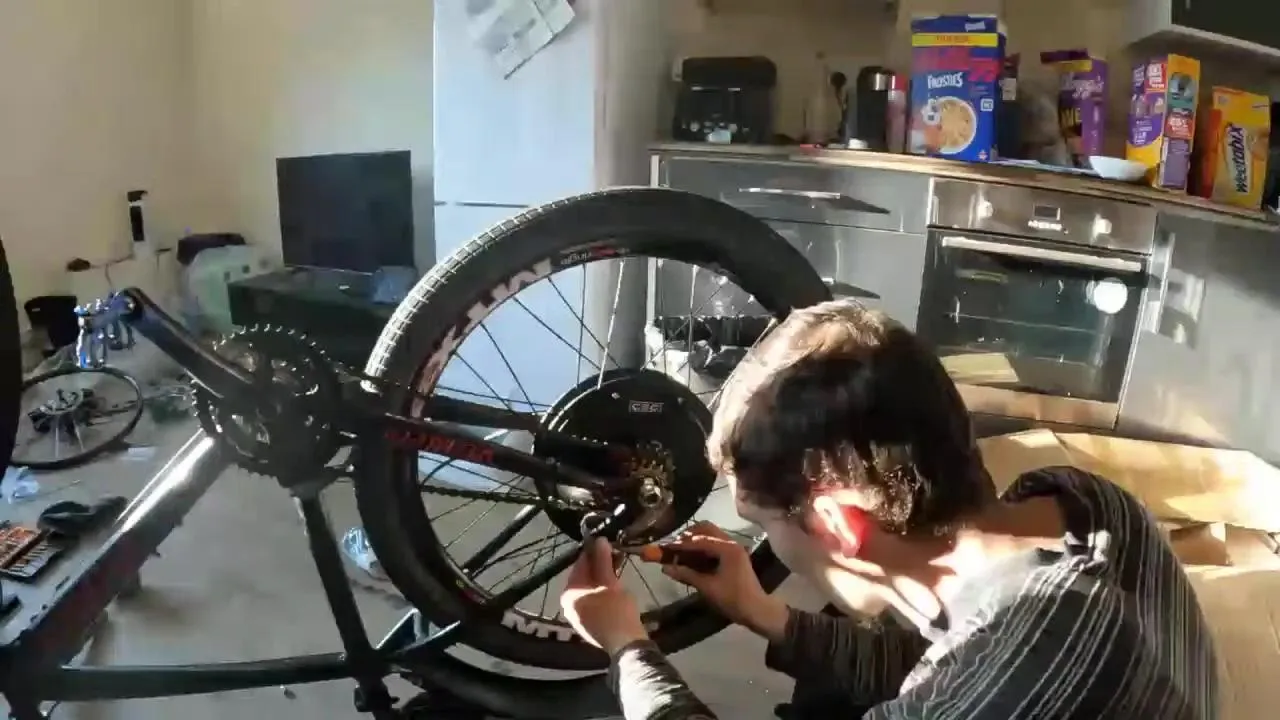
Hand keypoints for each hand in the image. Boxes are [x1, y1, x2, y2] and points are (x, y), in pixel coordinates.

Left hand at [560, 538, 648, 653]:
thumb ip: (603, 559)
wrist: (625, 645)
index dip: (594, 551)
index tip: (608, 542)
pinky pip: (593, 601)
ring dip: (603, 578)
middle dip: (600, 565)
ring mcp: (577, 616)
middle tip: (617, 555)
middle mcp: (568, 604)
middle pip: (584, 577)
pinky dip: (602, 592)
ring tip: (619, 569)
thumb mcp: (610, 582)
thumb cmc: (616, 610)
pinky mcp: (588, 624)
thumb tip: (599, 539)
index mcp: (569, 592)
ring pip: (589, 589)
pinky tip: (615, 588)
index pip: (580, 563)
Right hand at [662, 522, 788, 640]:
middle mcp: (731, 543)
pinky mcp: (734, 556)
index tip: (664, 547)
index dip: (680, 543)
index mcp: (727, 548)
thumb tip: (665, 568)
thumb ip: (686, 574)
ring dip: (695, 540)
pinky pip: (715, 544)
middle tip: (672, 545)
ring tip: (679, 550)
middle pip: (706, 529)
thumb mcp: (707, 587)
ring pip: (711, 535)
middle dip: (688, 535)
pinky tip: (692, 556)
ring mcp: (734, 548)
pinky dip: (702, 547)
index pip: (699, 540)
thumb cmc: (733, 599)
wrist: (757, 610)